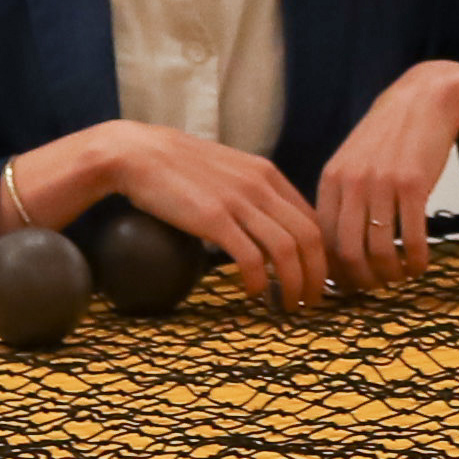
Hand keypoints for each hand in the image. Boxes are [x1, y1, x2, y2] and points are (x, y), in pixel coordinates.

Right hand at [11, 121, 332, 309]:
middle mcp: (260, 185)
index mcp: (267, 173)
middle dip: (318, 275)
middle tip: (312, 301)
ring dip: (294, 284)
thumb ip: (251, 192)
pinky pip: (250, 258)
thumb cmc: (178, 166)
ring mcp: (238, 201)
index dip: (322, 253)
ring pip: (286, 250)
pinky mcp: (213, 218)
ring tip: (288, 305)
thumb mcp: (227, 170)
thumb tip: (266, 225)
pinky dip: (258, 281)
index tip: (317, 278)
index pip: (311, 218)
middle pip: (308, 237)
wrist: (137, 153)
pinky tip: (252, 293)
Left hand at [313, 62, 458, 291]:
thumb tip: (335, 252)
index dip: (335, 270)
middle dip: (361, 281)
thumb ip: (341, 199)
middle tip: (375, 288)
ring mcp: (382, 183)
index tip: (349, 283)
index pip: (323, 240)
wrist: (423, 100)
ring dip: (391, 274)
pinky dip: (417, 261)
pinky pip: (413, 237)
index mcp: (331, 180)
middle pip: (348, 252)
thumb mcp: (352, 162)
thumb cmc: (387, 139)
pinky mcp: (414, 184)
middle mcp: (352, 182)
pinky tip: (421, 266)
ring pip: (381, 250)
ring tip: (400, 277)